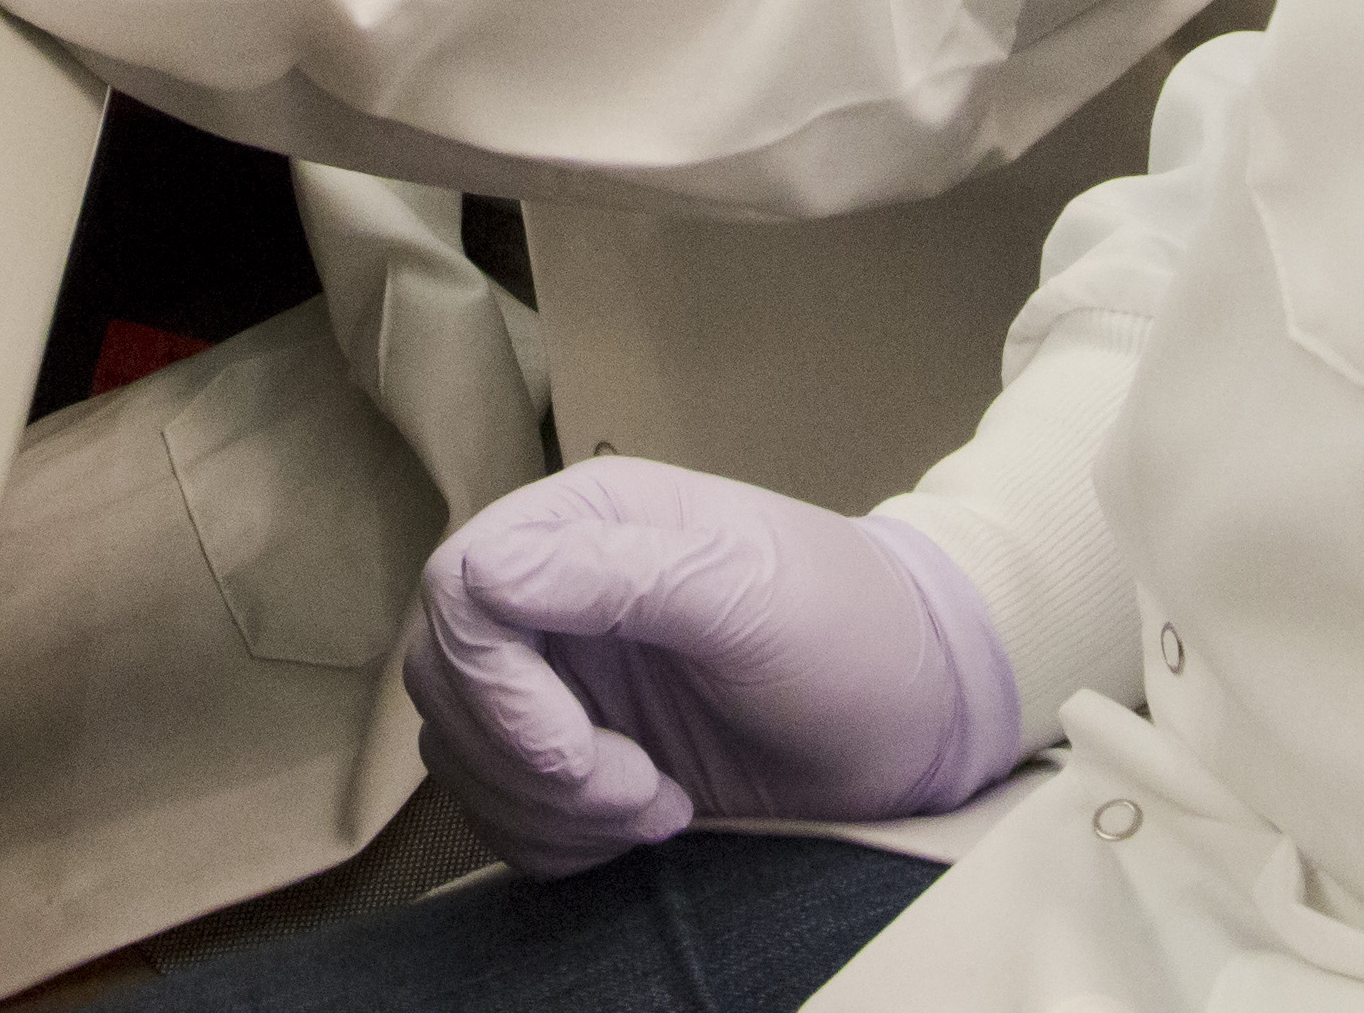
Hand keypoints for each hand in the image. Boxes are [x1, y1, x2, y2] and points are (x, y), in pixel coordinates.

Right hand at [403, 463, 1022, 876]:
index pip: (460, 589)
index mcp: (585, 523)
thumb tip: (483, 572)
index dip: (497, 687)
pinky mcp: (573, 752)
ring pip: (464, 754)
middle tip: (642, 792)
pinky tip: (647, 824)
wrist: (915, 720)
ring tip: (660, 808)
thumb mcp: (747, 591)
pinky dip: (557, 840)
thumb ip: (616, 574)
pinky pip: (501, 809)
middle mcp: (554, 590)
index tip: (579, 752)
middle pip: (448, 680)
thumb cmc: (849, 634)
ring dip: (551, 811)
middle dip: (532, 764)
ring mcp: (559, 674)